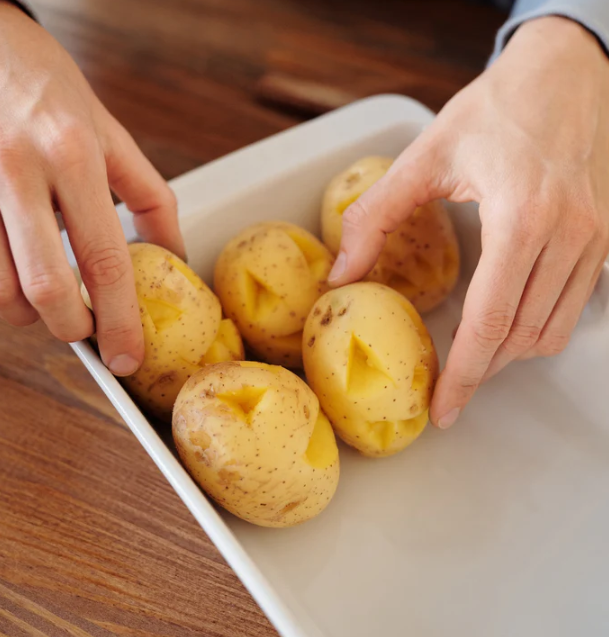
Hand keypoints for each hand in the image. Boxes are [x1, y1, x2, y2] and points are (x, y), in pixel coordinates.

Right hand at [0, 3, 184, 374]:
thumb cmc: (49, 87)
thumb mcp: (112, 134)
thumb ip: (150, 197)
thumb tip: (174, 255)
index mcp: (73, 156)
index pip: (104, 259)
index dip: (118, 318)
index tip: (126, 356)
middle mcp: (18, 170)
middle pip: (45, 286)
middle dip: (69, 326)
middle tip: (85, 328)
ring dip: (27, 311)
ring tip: (48, 296)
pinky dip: (0, 287)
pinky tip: (16, 270)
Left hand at [328, 16, 608, 428]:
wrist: (567, 71)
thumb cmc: (497, 107)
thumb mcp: (425, 156)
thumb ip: (374, 218)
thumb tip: (341, 275)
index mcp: (521, 217)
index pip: (490, 322)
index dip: (464, 376)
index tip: (444, 408)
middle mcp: (568, 235)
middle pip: (521, 337)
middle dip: (481, 371)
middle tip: (448, 385)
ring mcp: (595, 239)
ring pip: (552, 332)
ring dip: (508, 354)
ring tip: (473, 357)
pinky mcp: (606, 239)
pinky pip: (574, 309)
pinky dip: (538, 329)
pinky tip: (508, 322)